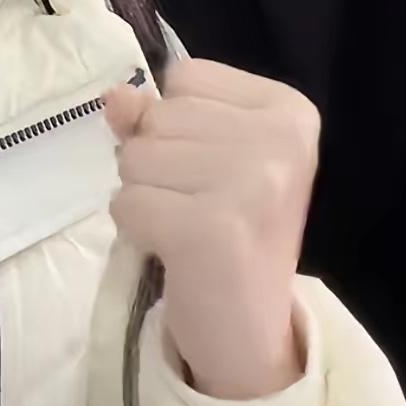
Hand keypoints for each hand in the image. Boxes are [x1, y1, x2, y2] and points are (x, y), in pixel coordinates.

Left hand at [104, 59, 318, 400]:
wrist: (251, 329)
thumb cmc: (230, 232)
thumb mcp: (204, 156)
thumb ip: (157, 117)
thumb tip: (115, 96)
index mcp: (290, 110)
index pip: (186, 76)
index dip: (180, 125)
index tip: (217, 171)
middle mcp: (281, 139)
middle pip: (158, 116)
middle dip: (158, 164)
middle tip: (200, 207)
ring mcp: (252, 182)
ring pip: (134, 157)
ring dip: (145, 196)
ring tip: (188, 227)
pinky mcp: (212, 228)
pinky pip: (126, 203)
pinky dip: (136, 229)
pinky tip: (176, 249)